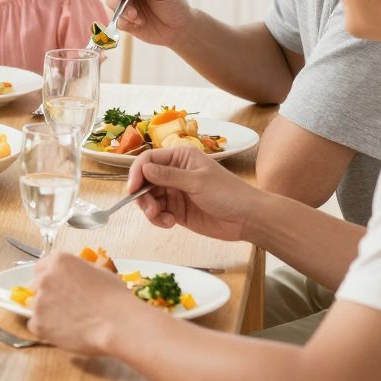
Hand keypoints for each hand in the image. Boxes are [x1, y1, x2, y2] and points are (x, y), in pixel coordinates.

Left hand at [26, 250, 147, 354]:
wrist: (118, 322)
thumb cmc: (115, 298)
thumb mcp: (98, 272)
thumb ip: (77, 272)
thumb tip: (73, 278)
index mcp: (59, 261)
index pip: (41, 268)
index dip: (50, 280)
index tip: (56, 289)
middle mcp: (45, 277)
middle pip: (35, 286)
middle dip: (47, 296)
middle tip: (65, 308)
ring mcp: (39, 301)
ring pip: (35, 308)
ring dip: (47, 314)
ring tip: (71, 322)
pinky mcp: (38, 323)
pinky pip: (36, 326)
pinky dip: (47, 331)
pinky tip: (66, 332)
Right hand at [102, 0, 192, 46]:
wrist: (178, 29)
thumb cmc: (175, 5)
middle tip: (129, 9)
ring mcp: (124, 2)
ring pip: (110, 3)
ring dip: (122, 11)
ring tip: (137, 18)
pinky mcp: (123, 18)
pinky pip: (115, 19)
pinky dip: (124, 22)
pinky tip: (139, 23)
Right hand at [127, 146, 259, 241]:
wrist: (247, 218)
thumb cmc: (228, 193)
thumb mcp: (197, 182)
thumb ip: (168, 176)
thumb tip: (143, 168)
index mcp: (180, 158)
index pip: (149, 159)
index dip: (137, 172)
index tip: (132, 189)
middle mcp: (175, 173)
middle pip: (145, 180)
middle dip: (143, 195)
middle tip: (151, 209)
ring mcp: (175, 192)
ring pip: (149, 198)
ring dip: (150, 209)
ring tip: (162, 218)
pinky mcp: (177, 210)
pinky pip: (158, 212)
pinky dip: (158, 219)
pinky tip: (170, 223)